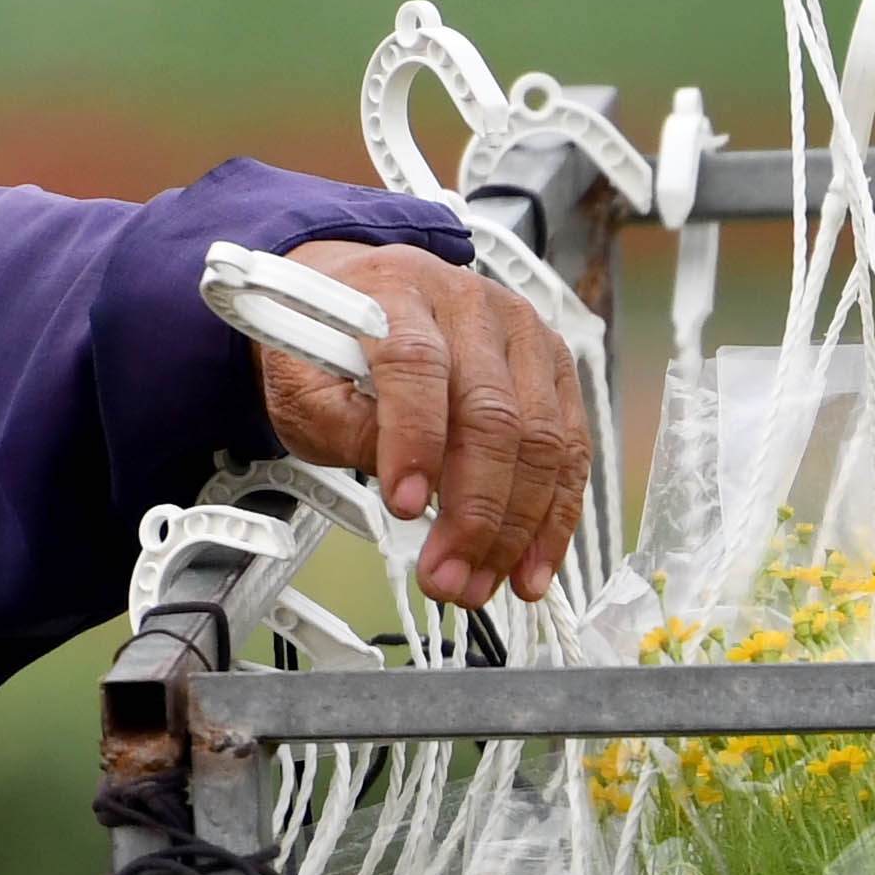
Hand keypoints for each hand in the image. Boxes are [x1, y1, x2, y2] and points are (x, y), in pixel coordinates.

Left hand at [256, 235, 593, 610]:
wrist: (361, 302)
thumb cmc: (331, 346)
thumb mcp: (305, 383)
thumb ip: (342, 425)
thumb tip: (405, 486)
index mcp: (398, 290)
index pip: (417, 363)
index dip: (414, 439)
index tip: (403, 506)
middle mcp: (471, 305)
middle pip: (492, 413)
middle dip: (473, 511)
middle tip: (446, 577)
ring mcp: (523, 335)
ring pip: (541, 440)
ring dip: (516, 528)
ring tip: (481, 584)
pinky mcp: (554, 371)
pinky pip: (569, 452)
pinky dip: (553, 519)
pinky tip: (531, 567)